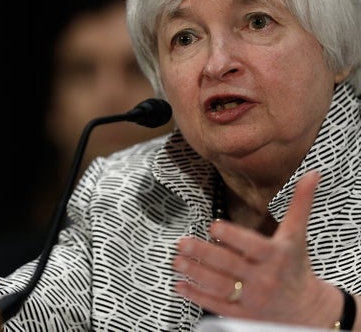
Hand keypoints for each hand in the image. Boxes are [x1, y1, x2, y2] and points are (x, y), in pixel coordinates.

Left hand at [173, 171, 341, 326]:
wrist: (308, 310)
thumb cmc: (296, 266)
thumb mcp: (298, 236)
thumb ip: (300, 205)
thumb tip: (311, 174)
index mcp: (276, 256)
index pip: (252, 245)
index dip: (233, 237)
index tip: (213, 226)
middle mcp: (263, 278)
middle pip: (230, 265)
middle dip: (204, 254)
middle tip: (182, 243)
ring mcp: (252, 298)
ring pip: (220, 286)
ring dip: (195, 273)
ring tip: (176, 261)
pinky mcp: (242, 314)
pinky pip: (217, 305)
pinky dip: (196, 296)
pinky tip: (179, 285)